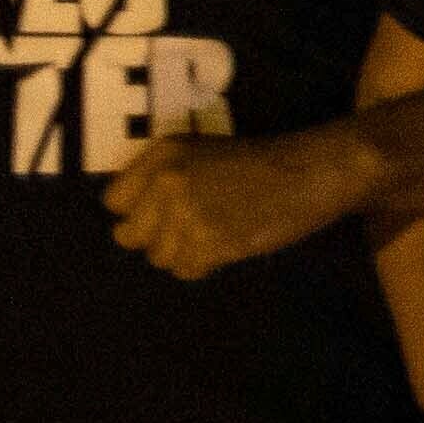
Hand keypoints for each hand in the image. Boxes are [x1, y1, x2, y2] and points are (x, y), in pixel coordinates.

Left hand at [101, 122, 373, 281]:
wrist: (309, 172)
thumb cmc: (261, 161)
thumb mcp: (202, 152)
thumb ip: (162, 176)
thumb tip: (133, 215)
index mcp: (164, 156)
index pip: (113, 201)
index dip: (136, 212)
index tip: (158, 214)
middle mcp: (168, 183)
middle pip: (130, 235)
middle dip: (156, 238)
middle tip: (186, 231)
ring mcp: (188, 215)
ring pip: (159, 257)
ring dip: (182, 253)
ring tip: (210, 238)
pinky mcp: (212, 243)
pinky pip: (187, 269)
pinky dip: (202, 264)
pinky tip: (223, 247)